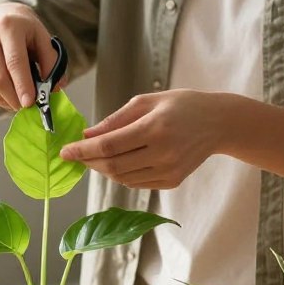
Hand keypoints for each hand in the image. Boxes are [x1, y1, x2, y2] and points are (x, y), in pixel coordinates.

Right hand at [0, 3, 63, 110]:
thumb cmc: (24, 31)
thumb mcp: (42, 37)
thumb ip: (51, 62)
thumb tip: (54, 89)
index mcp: (8, 26)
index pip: (14, 61)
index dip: (22, 85)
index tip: (30, 103)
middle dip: (15, 99)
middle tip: (29, 106)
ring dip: (7, 102)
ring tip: (19, 100)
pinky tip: (8, 95)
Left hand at [59, 89, 224, 189]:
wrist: (219, 123)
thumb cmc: (181, 105)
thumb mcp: (147, 101)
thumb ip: (115, 120)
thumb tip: (87, 136)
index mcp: (155, 128)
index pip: (108, 146)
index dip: (82, 151)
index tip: (65, 151)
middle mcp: (163, 153)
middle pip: (113, 166)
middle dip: (89, 162)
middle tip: (76, 155)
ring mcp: (168, 171)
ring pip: (122, 178)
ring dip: (103, 170)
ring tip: (95, 157)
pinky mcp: (172, 181)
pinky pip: (136, 183)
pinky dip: (121, 175)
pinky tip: (118, 163)